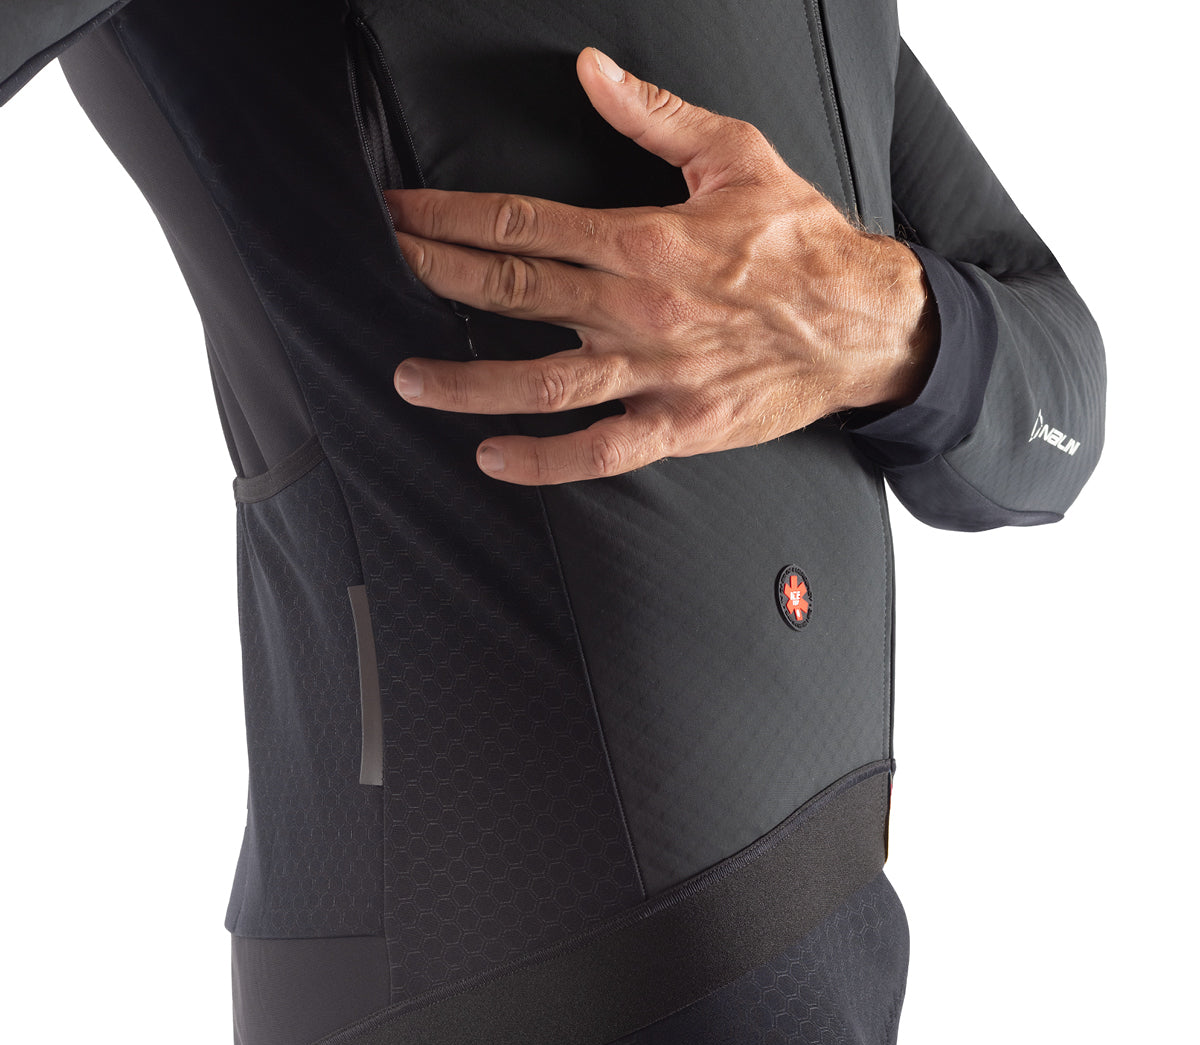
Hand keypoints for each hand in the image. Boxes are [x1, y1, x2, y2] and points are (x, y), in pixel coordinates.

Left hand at [388, 47, 937, 485]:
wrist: (864, 323)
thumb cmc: (802, 243)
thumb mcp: (736, 157)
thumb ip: (655, 115)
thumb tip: (592, 69)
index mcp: (644, 238)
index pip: (522, 222)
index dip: (450, 216)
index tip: (403, 212)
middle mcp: (638, 306)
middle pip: (515, 290)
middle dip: (439, 274)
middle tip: (389, 265)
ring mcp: (655, 371)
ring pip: (541, 380)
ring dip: (468, 382)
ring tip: (409, 379)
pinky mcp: (678, 425)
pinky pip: (598, 451)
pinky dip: (543, 461)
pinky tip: (493, 459)